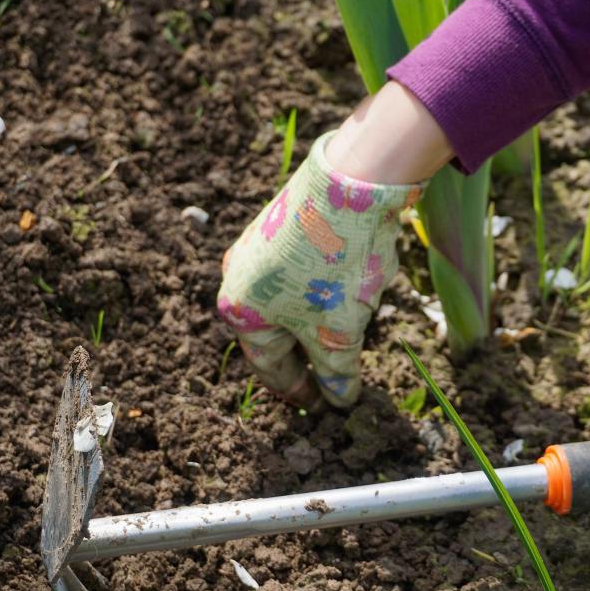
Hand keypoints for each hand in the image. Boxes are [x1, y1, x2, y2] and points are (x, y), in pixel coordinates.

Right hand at [217, 131, 422, 407]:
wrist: (351, 182)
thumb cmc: (335, 266)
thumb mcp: (338, 333)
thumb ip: (336, 373)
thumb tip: (339, 401)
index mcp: (240, 313)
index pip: (271, 368)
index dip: (300, 392)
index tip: (323, 407)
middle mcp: (238, 278)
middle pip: (277, 334)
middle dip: (308, 357)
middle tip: (335, 379)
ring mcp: (258, 248)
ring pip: (290, 303)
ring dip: (316, 323)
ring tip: (348, 335)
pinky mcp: (282, 224)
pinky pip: (299, 274)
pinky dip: (321, 292)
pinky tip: (349, 292)